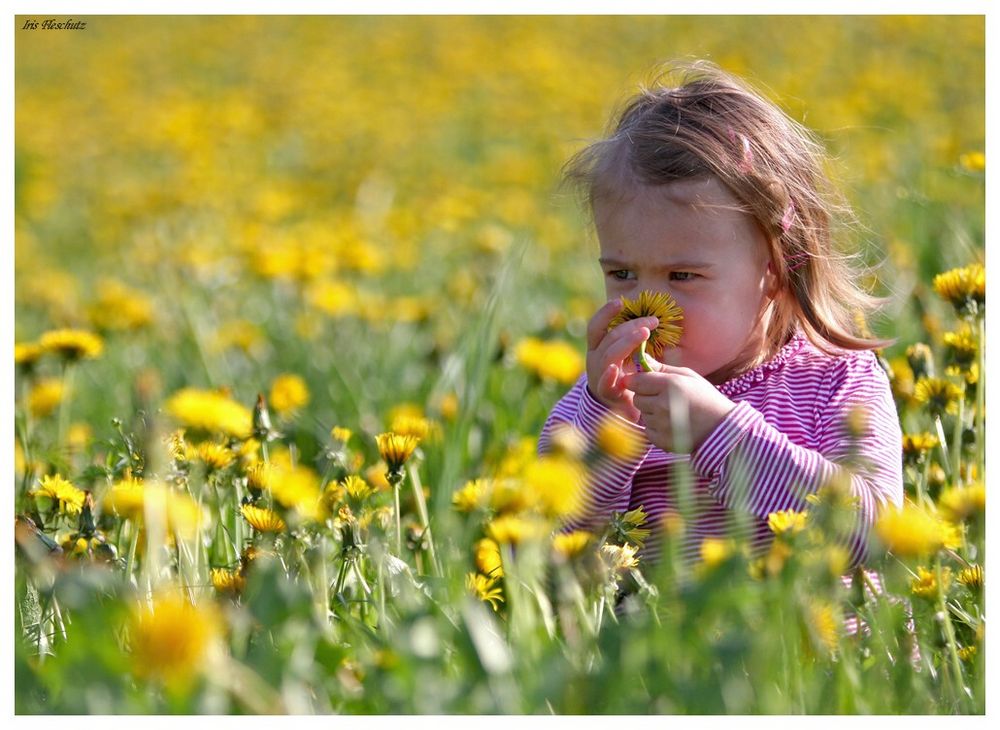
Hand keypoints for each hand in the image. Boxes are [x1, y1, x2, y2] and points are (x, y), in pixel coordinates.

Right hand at [585, 299, 658, 421]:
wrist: (617, 407)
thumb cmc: (624, 375)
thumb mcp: (626, 356)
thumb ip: (631, 342)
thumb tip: (649, 320)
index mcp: (596, 348)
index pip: (595, 327)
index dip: (605, 313)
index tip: (620, 302)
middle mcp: (595, 359)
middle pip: (609, 338)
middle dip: (630, 327)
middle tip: (652, 321)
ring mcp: (599, 376)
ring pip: (609, 357)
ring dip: (627, 343)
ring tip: (645, 333)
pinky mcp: (607, 393)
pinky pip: (605, 384)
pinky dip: (609, 376)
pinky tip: (615, 370)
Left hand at [622, 363, 735, 452]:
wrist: (723, 429)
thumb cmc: (706, 398)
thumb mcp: (688, 376)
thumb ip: (663, 368)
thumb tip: (642, 358)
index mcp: (670, 385)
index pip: (636, 381)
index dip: (637, 381)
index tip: (642, 382)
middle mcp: (663, 405)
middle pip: (637, 398)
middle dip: (646, 397)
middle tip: (663, 398)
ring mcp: (661, 424)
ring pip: (643, 414)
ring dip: (652, 413)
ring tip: (672, 412)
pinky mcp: (661, 440)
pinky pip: (648, 430)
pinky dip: (656, 428)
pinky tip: (672, 424)